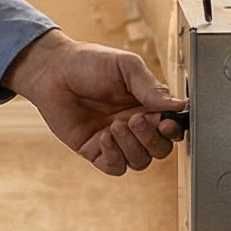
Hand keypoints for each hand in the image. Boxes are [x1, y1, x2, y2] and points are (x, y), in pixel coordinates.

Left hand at [3, 29, 185, 176]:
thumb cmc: (89, 63)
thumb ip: (151, 87)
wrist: (52, 71)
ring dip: (132, 147)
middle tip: (135, 119)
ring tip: (116, 125)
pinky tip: (104, 137)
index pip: (172, 127)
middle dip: (152, 139)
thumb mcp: (126, 66)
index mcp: (147, 105)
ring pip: (140, 161)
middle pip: (160, 149)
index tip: (166, 123)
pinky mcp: (95, 150)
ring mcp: (116, 140)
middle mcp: (135, 125)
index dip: (174, 131)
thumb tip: (178, 105)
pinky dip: (114, 156)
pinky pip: (115, 167)